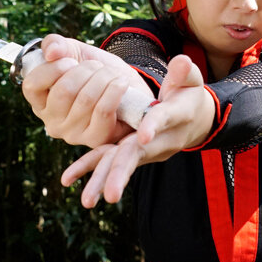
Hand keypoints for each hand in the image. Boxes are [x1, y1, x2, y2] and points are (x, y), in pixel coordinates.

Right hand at [21, 34, 153, 146]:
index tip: (70, 61)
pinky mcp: (96, 139)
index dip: (52, 68)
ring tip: (111, 74)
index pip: (32, 86)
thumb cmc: (94, 71)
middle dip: (86, 70)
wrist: (126, 86)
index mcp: (40, 101)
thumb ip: (55, 44)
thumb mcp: (73, 51)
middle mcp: (52, 121)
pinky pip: (103, 111)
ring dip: (104, 78)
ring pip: (86, 99)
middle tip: (96, 67)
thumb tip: (52, 52)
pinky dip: (115, 90)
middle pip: (64, 91)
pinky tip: (120, 82)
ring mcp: (73, 134)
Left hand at [60, 54, 214, 207]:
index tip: (142, 136)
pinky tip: (67, 178)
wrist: (194, 120)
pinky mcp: (131, 151)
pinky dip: (90, 167)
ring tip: (86, 201)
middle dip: (122, 173)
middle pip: (138, 155)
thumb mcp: (191, 80)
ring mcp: (145, 149)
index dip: (153, 125)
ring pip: (122, 164)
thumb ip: (184, 72)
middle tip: (110, 195)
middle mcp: (160, 140)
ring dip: (103, 180)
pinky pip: (108, 159)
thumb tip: (180, 61)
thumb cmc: (190, 95)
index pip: (165, 119)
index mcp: (177, 116)